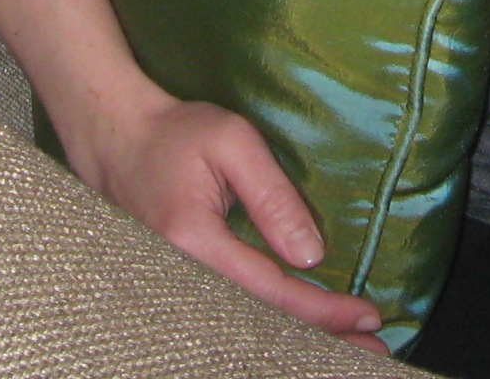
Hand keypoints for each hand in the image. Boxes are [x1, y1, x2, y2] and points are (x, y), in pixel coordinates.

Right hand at [76, 93, 386, 349]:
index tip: (368, 317)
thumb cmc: (176, 134)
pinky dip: (267, 327)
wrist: (116, 139)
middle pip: (258, 327)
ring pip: (242, 328)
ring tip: (347, 350)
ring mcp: (171, 288)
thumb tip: (312, 256)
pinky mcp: (174, 288)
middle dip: (318, 342)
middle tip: (373, 354)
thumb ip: (273, 196)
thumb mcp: (233, 141)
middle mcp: (178, 279)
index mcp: (193, 242)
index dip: (323, 310)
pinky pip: (227, 315)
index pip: (271, 292)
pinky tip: (298, 333)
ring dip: (295, 340)